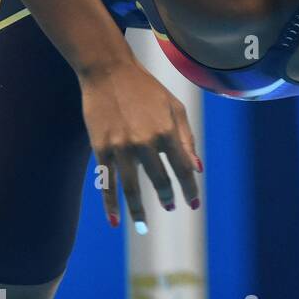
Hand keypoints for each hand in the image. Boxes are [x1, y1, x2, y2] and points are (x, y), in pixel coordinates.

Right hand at [79, 59, 201, 233]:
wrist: (109, 72)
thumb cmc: (147, 89)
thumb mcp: (175, 108)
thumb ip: (187, 139)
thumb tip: (197, 168)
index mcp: (167, 131)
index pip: (183, 169)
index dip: (190, 189)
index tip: (193, 204)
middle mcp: (145, 142)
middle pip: (159, 180)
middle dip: (166, 197)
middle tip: (170, 206)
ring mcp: (121, 147)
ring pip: (131, 187)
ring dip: (139, 209)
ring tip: (144, 226)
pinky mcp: (101, 148)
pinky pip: (106, 182)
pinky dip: (110, 203)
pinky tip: (115, 220)